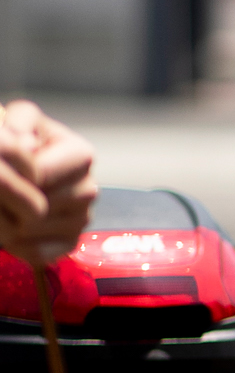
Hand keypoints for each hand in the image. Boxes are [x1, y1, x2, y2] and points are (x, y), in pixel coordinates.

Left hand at [0, 101, 97, 262]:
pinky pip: (37, 253)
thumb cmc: (26, 142)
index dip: (11, 174)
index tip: (1, 168)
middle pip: (37, 206)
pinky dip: (15, 244)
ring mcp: (81, 220)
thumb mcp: (23, 119)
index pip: (39, 174)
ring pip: (32, 229)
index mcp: (82, 156)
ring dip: (6, 220)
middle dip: (7, 200)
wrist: (34, 168)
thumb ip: (22, 121)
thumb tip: (27, 147)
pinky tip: (9, 223)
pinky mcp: (70, 243)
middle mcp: (89, 190)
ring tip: (1, 204)